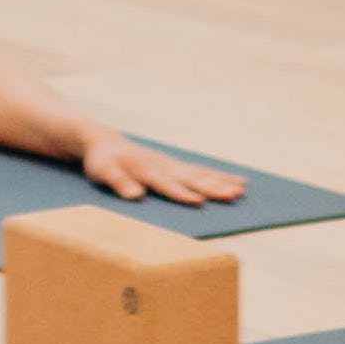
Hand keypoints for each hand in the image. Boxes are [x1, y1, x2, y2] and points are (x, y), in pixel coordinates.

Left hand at [79, 133, 247, 205]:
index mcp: (147, 171)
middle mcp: (164, 167)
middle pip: (192, 179)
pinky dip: (220, 176)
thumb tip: (135, 196)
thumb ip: (118, 183)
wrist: (104, 142)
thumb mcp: (103, 172)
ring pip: (202, 174)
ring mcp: (172, 165)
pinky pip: (202, 171)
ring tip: (242, 190)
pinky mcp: (176, 166)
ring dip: (222, 182)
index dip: (183, 193)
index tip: (199, 201)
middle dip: (213, 188)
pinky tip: (239, 181)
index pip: (167, 185)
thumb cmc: (102, 161)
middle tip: (234, 195)